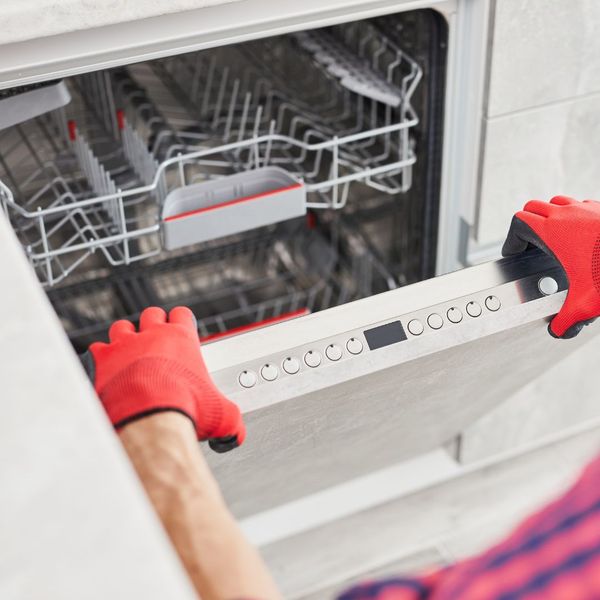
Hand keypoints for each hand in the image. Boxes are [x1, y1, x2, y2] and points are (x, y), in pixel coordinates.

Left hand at [81, 306, 244, 451]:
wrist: (148, 421)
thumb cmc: (184, 410)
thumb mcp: (220, 415)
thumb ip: (231, 418)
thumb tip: (235, 432)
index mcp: (181, 339)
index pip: (182, 315)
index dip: (182, 322)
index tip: (181, 331)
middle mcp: (151, 335)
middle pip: (151, 314)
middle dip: (152, 325)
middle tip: (154, 341)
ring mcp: (123, 345)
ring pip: (121, 327)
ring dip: (125, 338)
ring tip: (128, 354)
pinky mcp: (100, 360)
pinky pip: (96, 350)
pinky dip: (100, 359)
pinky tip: (105, 372)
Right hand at [502, 196, 599, 338]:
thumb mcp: (586, 302)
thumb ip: (567, 320)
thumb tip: (558, 330)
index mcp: (553, 233)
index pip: (519, 222)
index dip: (512, 240)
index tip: (515, 252)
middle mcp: (567, 215)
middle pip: (533, 208)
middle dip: (527, 225)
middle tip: (529, 243)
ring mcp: (587, 208)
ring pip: (556, 202)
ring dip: (550, 216)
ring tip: (555, 237)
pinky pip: (581, 205)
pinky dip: (575, 216)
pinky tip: (583, 236)